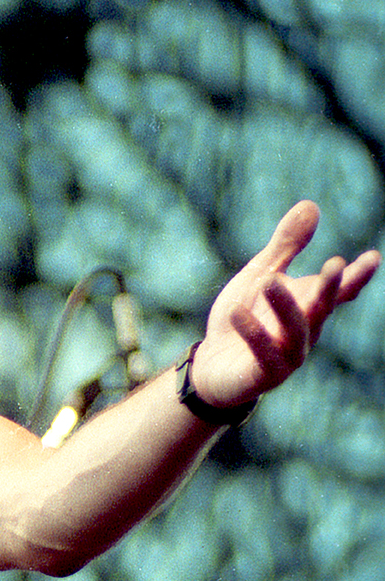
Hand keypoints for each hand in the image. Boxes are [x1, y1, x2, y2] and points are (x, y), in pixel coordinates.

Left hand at [191, 201, 379, 410]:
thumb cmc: (242, 319)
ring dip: (285, 307)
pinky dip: (253, 334)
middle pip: (323, 308)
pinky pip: (263, 354)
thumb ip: (285, 246)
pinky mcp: (264, 375)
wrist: (212, 367)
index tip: (372, 259)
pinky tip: (238, 314)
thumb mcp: (261, 275)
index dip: (356, 276)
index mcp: (309, 305)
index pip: (339, 291)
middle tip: (336, 265)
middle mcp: (306, 331)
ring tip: (269, 282)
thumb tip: (310, 204)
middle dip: (330, 288)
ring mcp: (288, 357)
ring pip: (295, 331)